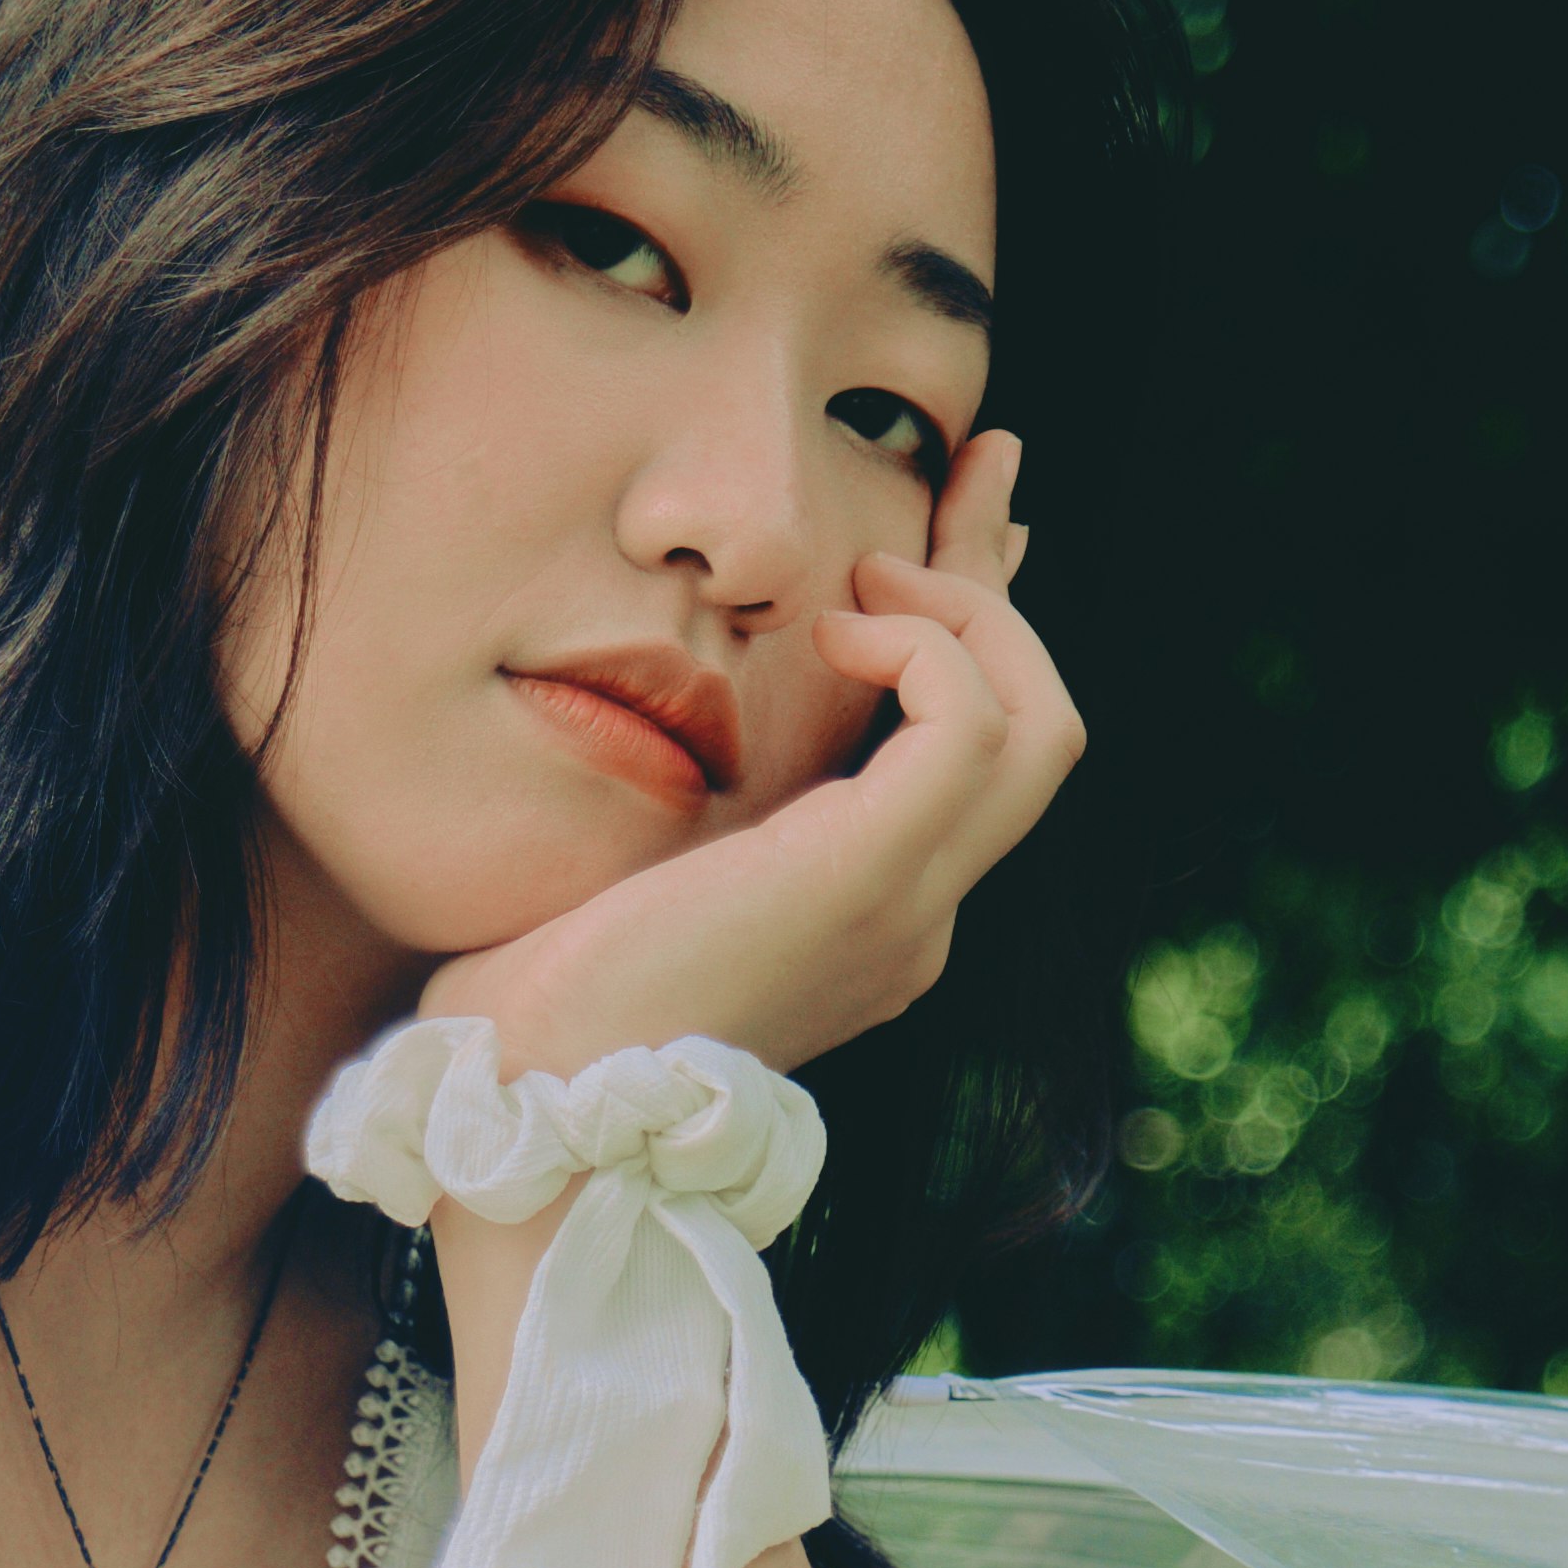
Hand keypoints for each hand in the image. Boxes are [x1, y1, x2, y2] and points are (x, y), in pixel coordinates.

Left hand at [430, 422, 1081, 1086]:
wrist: (528, 1104)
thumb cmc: (534, 1012)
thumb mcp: (622, 875)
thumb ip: (672, 809)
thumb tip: (640, 714)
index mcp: (866, 919)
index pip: (967, 758)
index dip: (974, 630)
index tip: (951, 516)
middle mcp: (914, 918)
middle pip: (1035, 730)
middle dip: (1005, 585)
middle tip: (974, 463)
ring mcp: (909, 907)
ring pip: (1038, 726)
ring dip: (968, 615)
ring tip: (865, 583)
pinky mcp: (871, 878)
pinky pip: (968, 727)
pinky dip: (924, 651)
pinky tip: (836, 628)